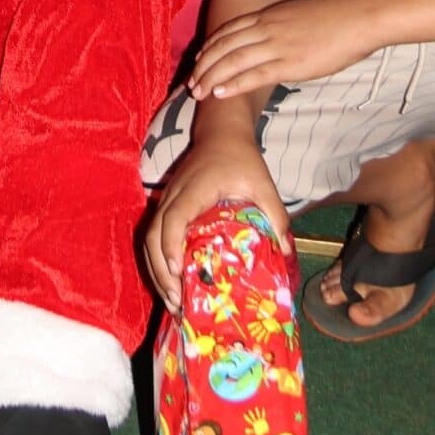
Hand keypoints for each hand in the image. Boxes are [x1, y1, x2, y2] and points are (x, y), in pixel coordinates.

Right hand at [145, 136, 290, 308]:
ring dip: (156, 271)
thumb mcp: (263, 183)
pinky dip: (158, 262)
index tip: (178, 272)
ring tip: (172, 302)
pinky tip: (170, 283)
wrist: (221, 133)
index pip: (174, 218)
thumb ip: (276, 214)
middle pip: (152, 235)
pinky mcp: (167, 207)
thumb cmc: (242, 158)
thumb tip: (285, 251)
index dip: (171, 245)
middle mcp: (173, 196)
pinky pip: (153, 237)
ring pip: (148, 239)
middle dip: (160, 271)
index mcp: (195, 189)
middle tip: (176, 302)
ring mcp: (166, 201)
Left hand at [190, 0, 378, 103]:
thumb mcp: (298, 17)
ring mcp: (276, 45)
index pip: (229, 31)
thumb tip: (275, 41)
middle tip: (191, 81)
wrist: (357, 19)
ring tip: (197, 92)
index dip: (211, 46)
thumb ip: (281, 28)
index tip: (199, 60)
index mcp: (268, 15)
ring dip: (211, 77)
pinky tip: (220, 93)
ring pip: (233, 61)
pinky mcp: (288, 63)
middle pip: (224, 46)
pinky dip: (233, 84)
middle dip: (204, 65)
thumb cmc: (334, 20)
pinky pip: (254, 74)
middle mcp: (266, 28)